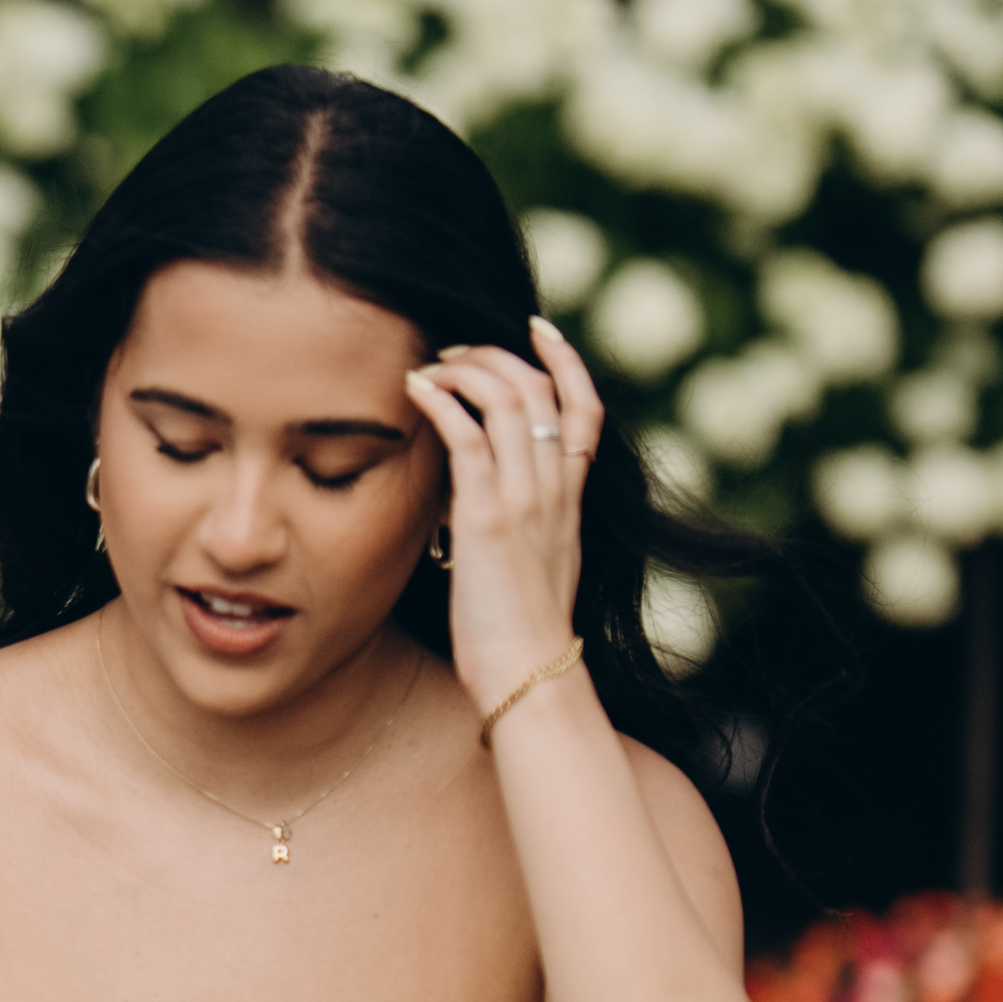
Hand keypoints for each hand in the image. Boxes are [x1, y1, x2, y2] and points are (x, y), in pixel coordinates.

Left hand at [406, 317, 604, 714]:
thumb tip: (468, 502)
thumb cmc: (520, 633)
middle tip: (455, 351)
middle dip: (497, 356)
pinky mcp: (489, 518)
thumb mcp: (532, 565)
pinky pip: (470, 439)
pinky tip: (416, 390)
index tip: (538, 327)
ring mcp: (526, 499)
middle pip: (542, 391)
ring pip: (510, 402)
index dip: (566, 360)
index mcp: (571, 498)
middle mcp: (556, 489)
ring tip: (432, 366)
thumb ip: (515, 523)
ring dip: (466, 371)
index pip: (586, 408)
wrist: (530, 673)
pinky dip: (443, 404)